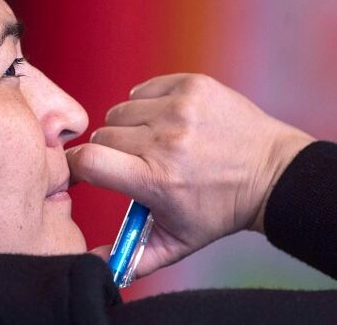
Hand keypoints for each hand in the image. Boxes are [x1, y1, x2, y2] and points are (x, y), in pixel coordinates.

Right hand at [67, 74, 313, 276]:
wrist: (273, 174)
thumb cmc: (218, 210)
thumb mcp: (176, 243)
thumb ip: (131, 257)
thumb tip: (94, 264)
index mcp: (156, 180)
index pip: (87, 161)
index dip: (75, 166)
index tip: (83, 171)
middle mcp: (166, 140)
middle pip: (101, 136)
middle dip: (110, 150)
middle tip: (135, 162)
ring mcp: (180, 108)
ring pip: (119, 111)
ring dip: (129, 126)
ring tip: (154, 142)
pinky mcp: (192, 85)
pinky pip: (143, 90)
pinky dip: (149, 104)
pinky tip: (169, 121)